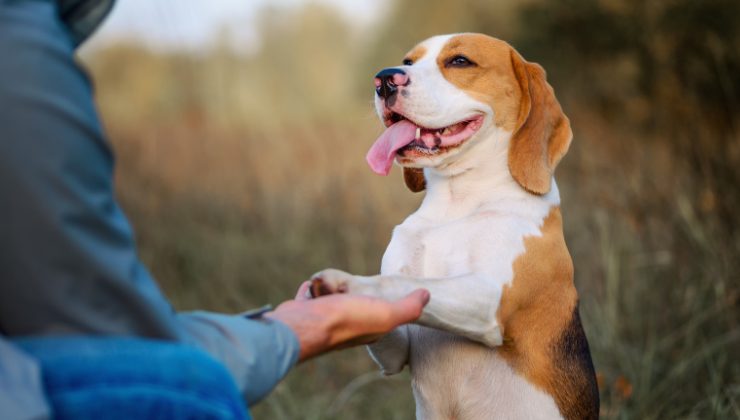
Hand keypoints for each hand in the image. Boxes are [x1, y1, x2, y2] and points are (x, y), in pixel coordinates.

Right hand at [265, 281, 428, 361]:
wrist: (304, 325)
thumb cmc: (346, 320)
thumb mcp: (386, 314)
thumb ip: (408, 308)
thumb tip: (427, 295)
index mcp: (369, 329)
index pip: (381, 315)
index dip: (385, 303)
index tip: (387, 292)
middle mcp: (346, 327)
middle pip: (354, 306)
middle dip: (355, 295)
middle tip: (357, 285)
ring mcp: (323, 319)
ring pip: (331, 301)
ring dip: (332, 290)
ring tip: (334, 283)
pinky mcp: (304, 311)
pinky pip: (309, 297)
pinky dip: (312, 290)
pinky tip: (312, 285)